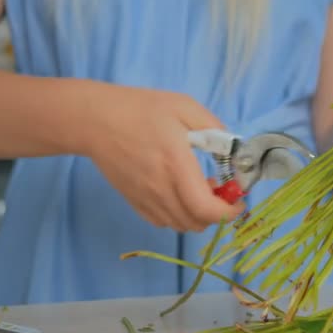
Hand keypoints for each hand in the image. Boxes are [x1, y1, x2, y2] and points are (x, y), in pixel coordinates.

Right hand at [82, 83, 244, 231]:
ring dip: (198, 215)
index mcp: (176, 166)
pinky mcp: (133, 202)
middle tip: (221, 190)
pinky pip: (162, 222)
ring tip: (200, 190)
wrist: (94, 121)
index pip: (206, 209)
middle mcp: (161, 190)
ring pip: (180, 226)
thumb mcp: (184, 107)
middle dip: (217, 213)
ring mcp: (145, 199)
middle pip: (197, 223)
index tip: (239, 201)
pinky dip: (178, 216)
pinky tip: (179, 194)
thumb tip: (233, 148)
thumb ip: (213, 127)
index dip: (228, 213)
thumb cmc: (140, 110)